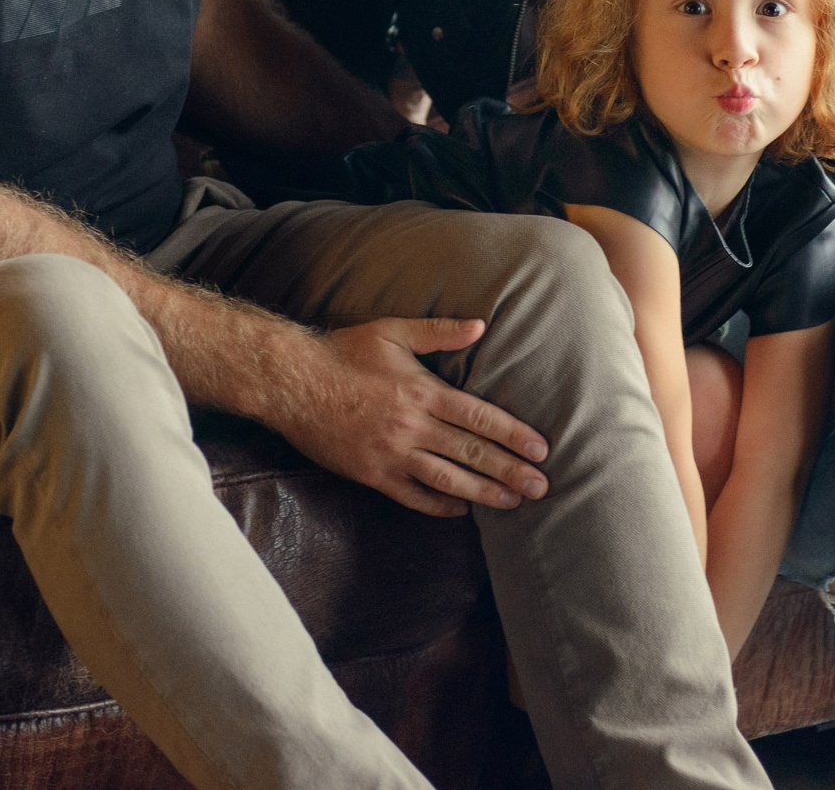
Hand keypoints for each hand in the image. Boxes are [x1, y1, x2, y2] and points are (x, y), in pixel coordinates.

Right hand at [270, 318, 551, 516]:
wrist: (292, 383)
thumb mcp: (392, 331)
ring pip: (447, 479)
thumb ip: (439, 332)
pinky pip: (412, 496)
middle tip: (542, 486)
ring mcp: (391, 454)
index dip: (512, 434)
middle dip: (510, 470)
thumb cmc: (343, 352)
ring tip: (513, 502)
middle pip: (470, 453)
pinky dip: (440, 505)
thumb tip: (480, 325)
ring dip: (483, 492)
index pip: (479, 417)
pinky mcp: (371, 474)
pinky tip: (462, 509)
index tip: (541, 448)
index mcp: (421, 391)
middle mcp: (411, 426)